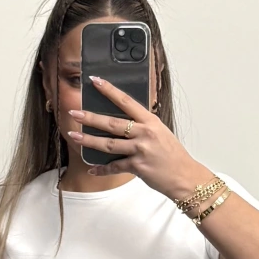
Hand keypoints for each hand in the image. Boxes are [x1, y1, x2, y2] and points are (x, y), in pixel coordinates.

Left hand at [66, 76, 207, 201]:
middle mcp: (144, 133)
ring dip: (89, 140)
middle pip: (112, 123)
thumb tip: (124, 121)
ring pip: (108, 144)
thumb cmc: (173, 156)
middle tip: (74, 113)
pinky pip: (114, 167)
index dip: (109, 90)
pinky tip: (92, 169)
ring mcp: (140, 150)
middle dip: (90, 118)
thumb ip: (143, 126)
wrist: (185, 177)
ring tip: (74, 135)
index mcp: (150, 121)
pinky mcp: (137, 167)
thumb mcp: (161, 133)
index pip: (126, 101)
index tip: (95, 81)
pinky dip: (102, 169)